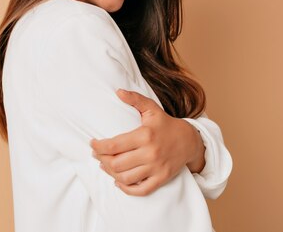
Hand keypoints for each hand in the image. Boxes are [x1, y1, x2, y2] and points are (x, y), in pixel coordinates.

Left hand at [90, 89, 205, 195]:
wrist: (189, 140)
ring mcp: (156, 168)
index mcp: (145, 135)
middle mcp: (150, 153)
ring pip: (125, 178)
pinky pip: (140, 190)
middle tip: (97, 155)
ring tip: (105, 165)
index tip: (93, 143)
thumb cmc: (166, 124)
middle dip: (102, 160)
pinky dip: (127, 189)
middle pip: (116, 164)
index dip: (99, 146)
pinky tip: (118, 182)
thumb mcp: (152, 108)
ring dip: (110, 174)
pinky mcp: (161, 178)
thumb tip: (118, 92)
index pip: (114, 145)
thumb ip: (135, 99)